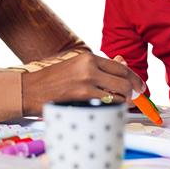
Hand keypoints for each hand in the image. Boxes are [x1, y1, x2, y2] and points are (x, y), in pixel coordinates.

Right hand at [20, 52, 145, 116]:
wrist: (30, 90)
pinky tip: (108, 110)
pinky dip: (112, 109)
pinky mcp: (82, 99)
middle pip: (123, 81)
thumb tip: (123, 62)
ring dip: (123, 102)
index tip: (140, 86)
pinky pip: (107, 105)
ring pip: (118, 95)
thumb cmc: (52, 80)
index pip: (120, 67)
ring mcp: (86, 84)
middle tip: (135, 98)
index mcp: (88, 58)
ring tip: (120, 105)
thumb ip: (100, 66)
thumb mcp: (76, 66)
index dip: (134, 78)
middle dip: (133, 92)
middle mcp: (89, 68)